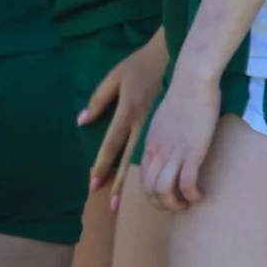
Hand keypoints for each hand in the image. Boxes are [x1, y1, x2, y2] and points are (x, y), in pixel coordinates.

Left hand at [80, 29, 169, 201]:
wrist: (185, 60)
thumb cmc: (147, 63)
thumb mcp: (116, 76)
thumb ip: (98, 99)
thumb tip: (82, 121)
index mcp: (127, 112)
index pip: (110, 145)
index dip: (101, 165)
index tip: (92, 184)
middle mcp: (143, 125)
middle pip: (127, 160)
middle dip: (119, 184)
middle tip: (111, 206)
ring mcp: (164, 132)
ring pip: (150, 165)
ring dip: (143, 186)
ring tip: (142, 203)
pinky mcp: (183, 137)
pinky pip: (176, 163)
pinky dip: (173, 180)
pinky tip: (174, 194)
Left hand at [138, 69, 219, 212]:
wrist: (192, 80)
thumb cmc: (181, 94)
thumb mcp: (161, 118)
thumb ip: (159, 136)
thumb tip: (164, 147)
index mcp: (147, 144)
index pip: (137, 176)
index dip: (140, 193)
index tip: (143, 201)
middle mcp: (156, 152)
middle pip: (148, 189)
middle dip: (160, 204)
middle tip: (175, 205)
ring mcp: (173, 153)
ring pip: (164, 191)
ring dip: (175, 204)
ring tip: (187, 203)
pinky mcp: (192, 153)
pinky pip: (187, 184)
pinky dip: (192, 195)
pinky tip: (200, 195)